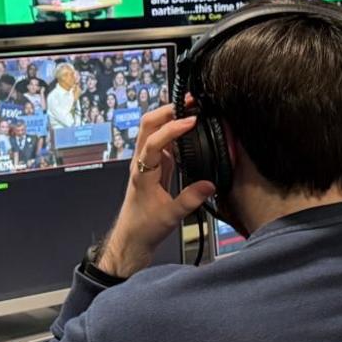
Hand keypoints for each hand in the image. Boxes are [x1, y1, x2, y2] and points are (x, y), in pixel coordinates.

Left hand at [97, 99, 216, 276]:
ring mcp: (147, 163)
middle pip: (147, 125)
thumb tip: (210, 184)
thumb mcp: (171, 216)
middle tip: (189, 102)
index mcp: (142, 172)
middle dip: (167, 110)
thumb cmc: (144, 227)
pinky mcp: (154, 167)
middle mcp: (141, 162)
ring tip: (191, 111)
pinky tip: (188, 131)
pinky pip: (162, 142)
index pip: (154, 141)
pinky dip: (174, 132)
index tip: (191, 121)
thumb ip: (190, 199)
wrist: (132, 239)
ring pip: (153, 130)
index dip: (172, 128)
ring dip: (169, 117)